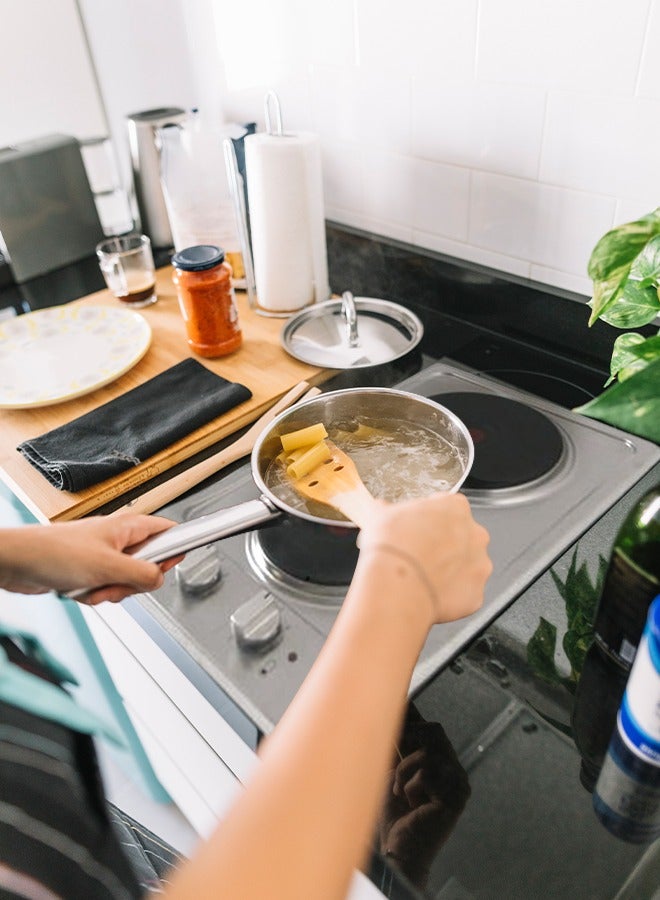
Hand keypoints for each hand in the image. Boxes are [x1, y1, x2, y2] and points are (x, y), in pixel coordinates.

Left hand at [0, 514, 181, 603]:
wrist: (19, 562)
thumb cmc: (56, 552)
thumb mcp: (109, 566)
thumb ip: (142, 574)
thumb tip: (161, 579)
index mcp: (129, 527)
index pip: (168, 533)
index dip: (172, 552)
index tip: (167, 567)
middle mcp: (119, 539)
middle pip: (149, 566)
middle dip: (133, 583)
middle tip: (117, 581)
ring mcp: (105, 555)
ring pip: (127, 581)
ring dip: (111, 591)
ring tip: (93, 586)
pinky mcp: (90, 570)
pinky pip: (106, 588)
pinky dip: (96, 594)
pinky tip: (81, 590)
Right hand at [356, 492, 491, 626]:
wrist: (397, 585)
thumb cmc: (393, 547)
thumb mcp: (379, 515)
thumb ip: (386, 510)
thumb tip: (380, 511)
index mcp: (456, 508)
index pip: (449, 507)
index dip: (431, 519)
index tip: (418, 527)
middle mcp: (475, 535)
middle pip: (463, 537)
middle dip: (445, 545)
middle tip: (420, 554)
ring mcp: (479, 566)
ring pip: (467, 567)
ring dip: (450, 571)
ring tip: (423, 577)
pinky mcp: (476, 595)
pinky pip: (464, 594)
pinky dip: (450, 595)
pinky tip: (429, 594)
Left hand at [377, 708, 469, 886]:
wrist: (399, 852)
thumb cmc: (395, 817)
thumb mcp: (393, 772)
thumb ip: (398, 744)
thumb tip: (394, 709)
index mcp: (442, 764)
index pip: (431, 728)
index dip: (415, 714)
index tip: (402, 695)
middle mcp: (454, 771)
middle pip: (433, 731)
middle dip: (407, 745)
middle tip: (396, 769)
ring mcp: (459, 784)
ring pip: (426, 752)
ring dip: (403, 773)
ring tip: (402, 794)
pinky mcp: (456, 798)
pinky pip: (426, 774)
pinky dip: (409, 788)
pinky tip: (413, 805)